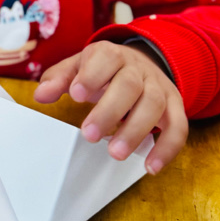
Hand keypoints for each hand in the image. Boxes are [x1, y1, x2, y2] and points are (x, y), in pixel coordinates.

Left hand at [33, 41, 187, 174]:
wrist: (143, 62)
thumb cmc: (104, 69)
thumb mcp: (79, 66)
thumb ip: (60, 79)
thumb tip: (41, 95)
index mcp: (112, 54)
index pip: (105, 58)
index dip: (92, 76)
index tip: (76, 95)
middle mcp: (138, 69)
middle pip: (129, 86)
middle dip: (109, 111)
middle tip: (89, 135)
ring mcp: (159, 87)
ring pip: (153, 106)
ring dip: (136, 131)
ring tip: (116, 153)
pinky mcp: (175, 106)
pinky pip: (178, 126)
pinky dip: (167, 148)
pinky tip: (150, 166)